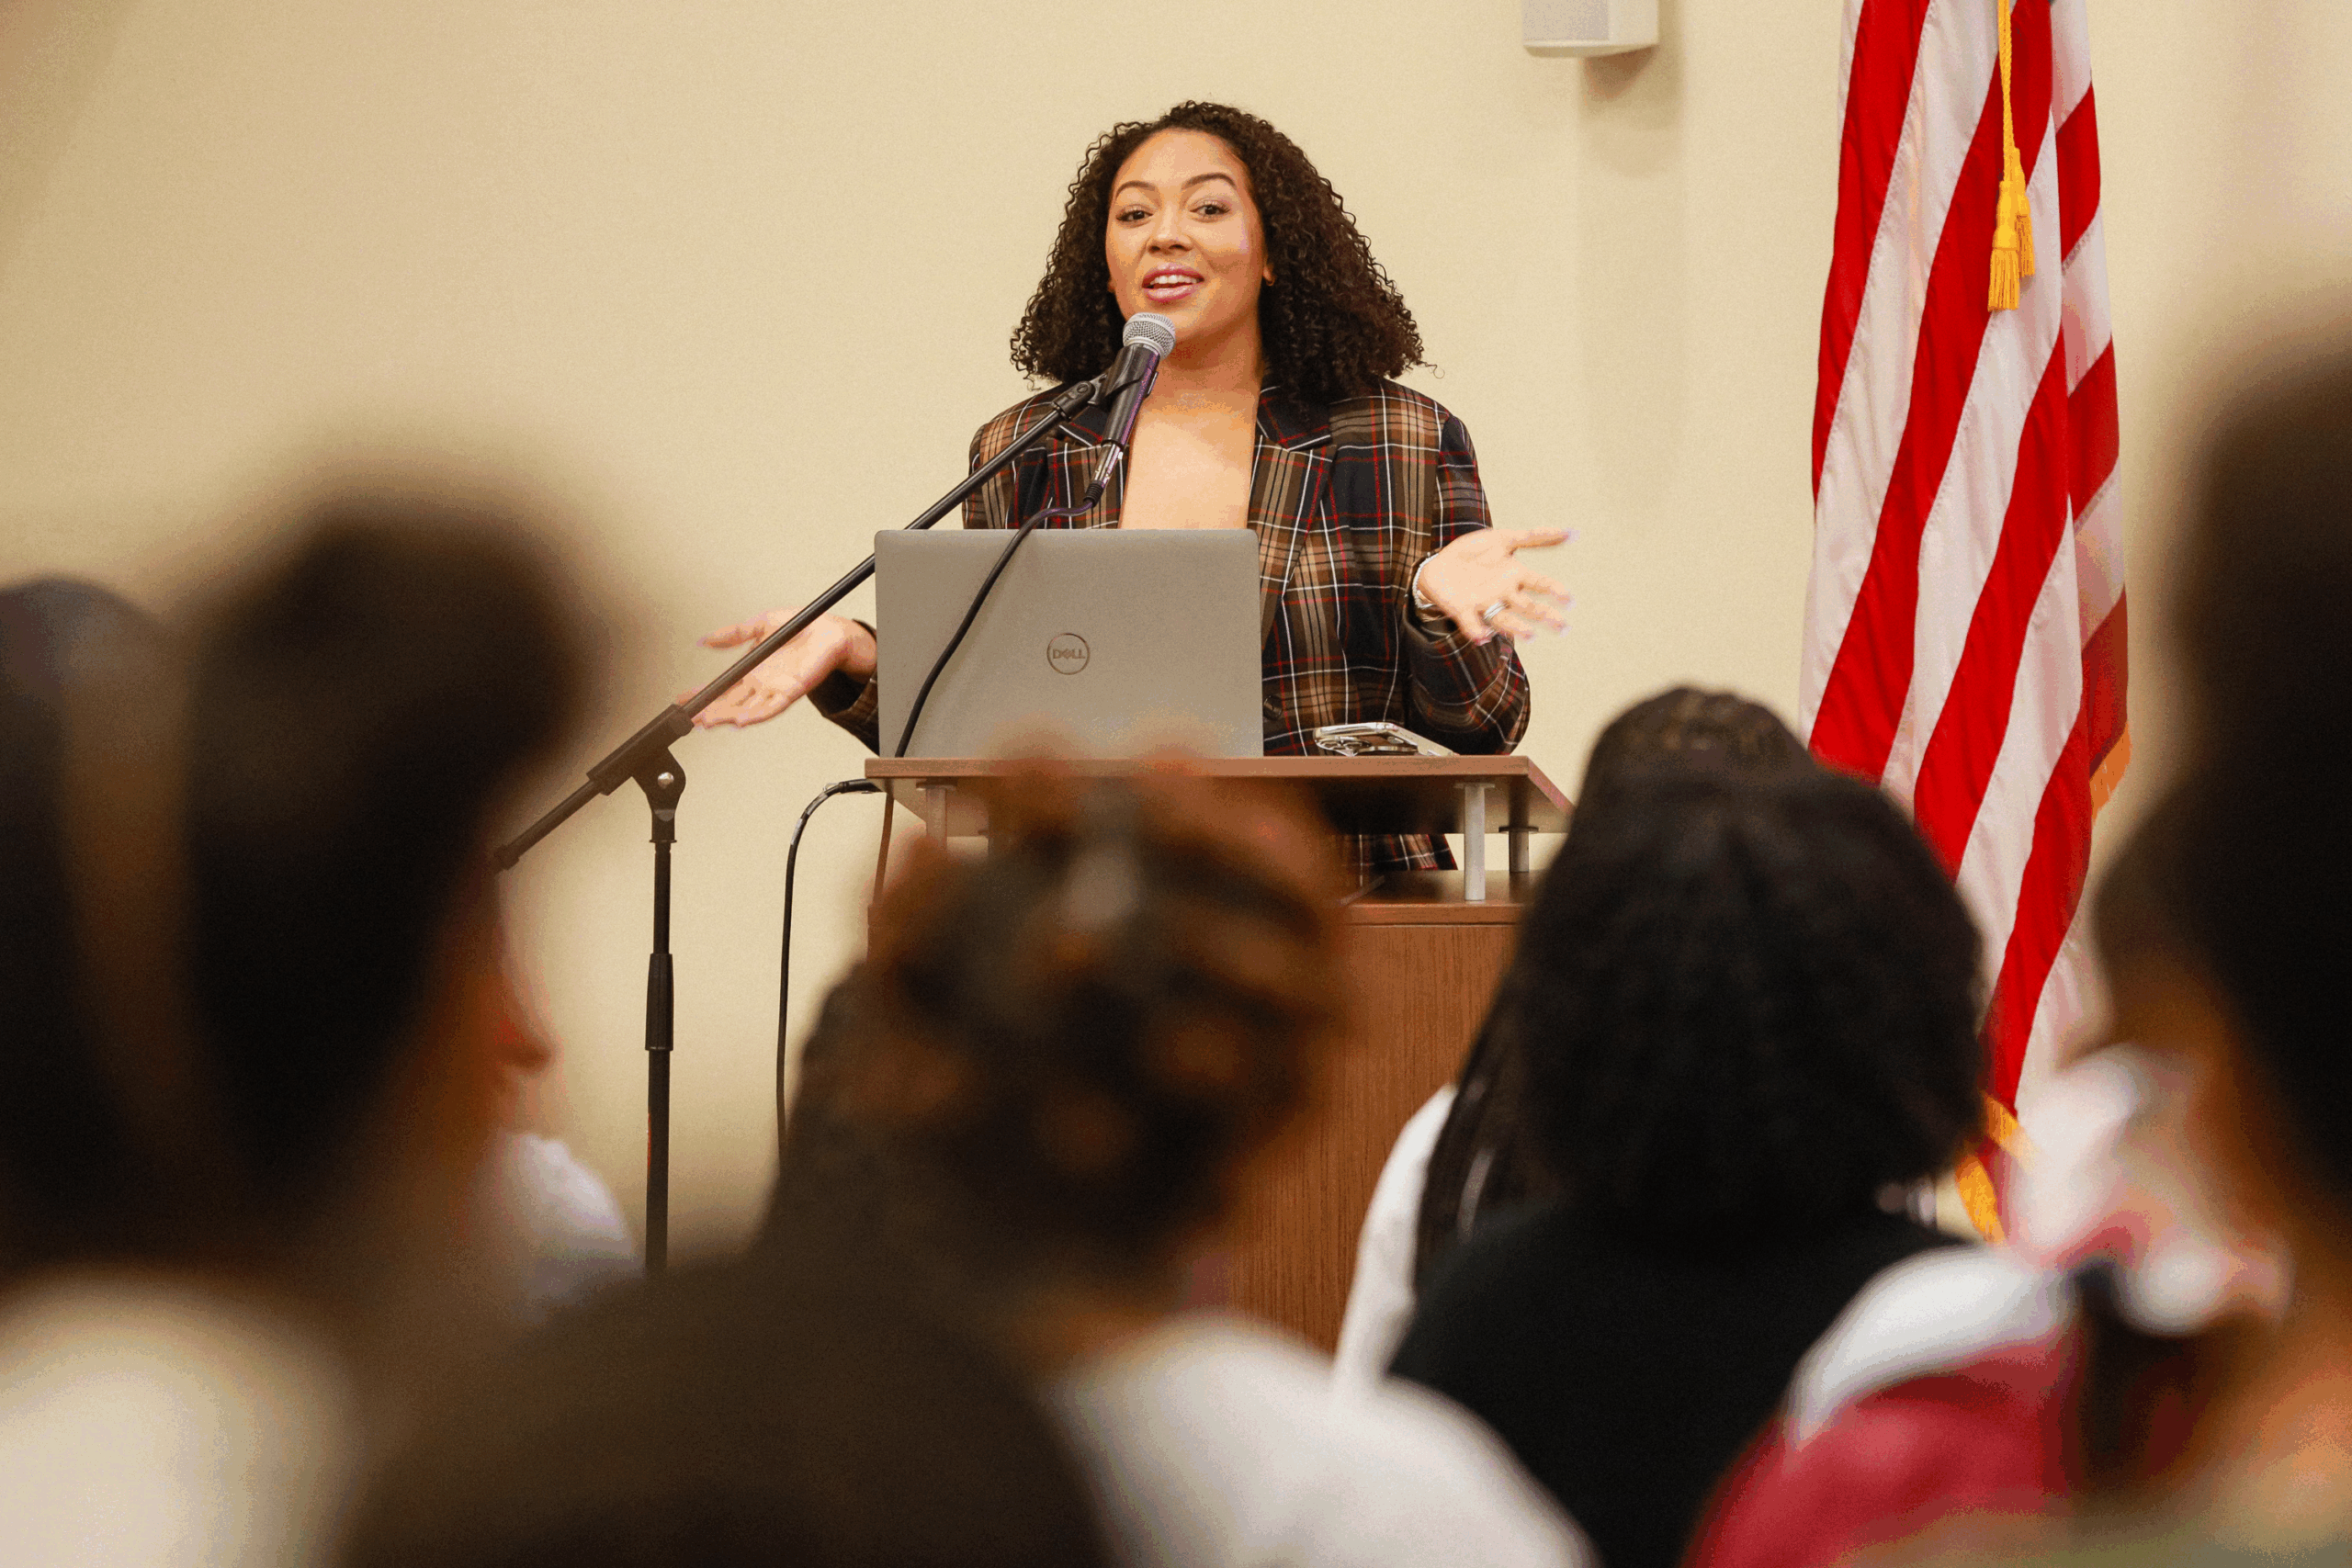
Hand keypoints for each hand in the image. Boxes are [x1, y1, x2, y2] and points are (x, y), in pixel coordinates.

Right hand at [684, 610, 875, 727]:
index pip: (722, 686)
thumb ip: (733, 634)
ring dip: (726, 716)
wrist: (829, 630)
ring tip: (708, 722)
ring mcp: (775, 690)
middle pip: (730, 703)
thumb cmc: (800, 627)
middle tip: (690, 717)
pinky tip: (740, 721)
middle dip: (709, 711)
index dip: (702, 693)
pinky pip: (772, 708)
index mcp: (752, 670)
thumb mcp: (759, 624)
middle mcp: (761, 684)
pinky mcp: (791, 691)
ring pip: (746, 709)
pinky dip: (755, 715)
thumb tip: (705, 640)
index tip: (683, 698)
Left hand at [1413, 528, 1570, 643]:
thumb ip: (1533, 537)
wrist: (1439, 563)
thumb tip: (1570, 532)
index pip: (1540, 584)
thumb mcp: (1503, 539)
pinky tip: (1483, 636)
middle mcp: (1503, 594)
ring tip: (1530, 635)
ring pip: (1503, 619)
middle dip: (1545, 616)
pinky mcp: (1461, 610)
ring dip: (1516, 627)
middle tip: (1563, 627)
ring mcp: (1483, 603)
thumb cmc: (1474, 553)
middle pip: (1528, 607)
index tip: (1568, 598)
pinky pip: (1471, 623)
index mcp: (1514, 576)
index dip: (1554, 590)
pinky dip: (1476, 631)